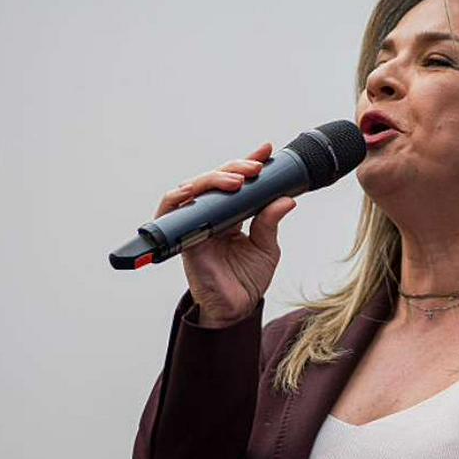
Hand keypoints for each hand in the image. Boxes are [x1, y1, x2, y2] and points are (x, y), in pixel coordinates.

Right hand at [154, 143, 295, 327]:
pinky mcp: (183, 237)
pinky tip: (196, 190)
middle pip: (215, 179)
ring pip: (194, 188)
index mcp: (231, 215)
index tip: (266, 150)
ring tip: (237, 179)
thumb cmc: (247, 280)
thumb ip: (270, 223)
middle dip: (235, 167)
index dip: (248, 163)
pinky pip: (171, 212)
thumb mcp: (266, 247)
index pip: (236, 182)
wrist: (236, 309)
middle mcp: (210, 216)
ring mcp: (195, 225)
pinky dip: (179, 197)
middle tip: (256, 167)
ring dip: (213, 178)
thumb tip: (286, 199)